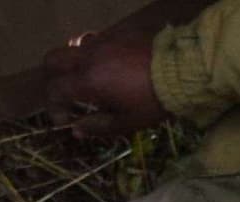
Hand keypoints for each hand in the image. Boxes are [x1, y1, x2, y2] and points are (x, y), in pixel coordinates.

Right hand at [43, 28, 165, 135]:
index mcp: (88, 81)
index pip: (54, 90)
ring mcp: (106, 40)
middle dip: (54, 76)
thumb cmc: (153, 100)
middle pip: (53, 59)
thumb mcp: (125, 122)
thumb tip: (76, 130)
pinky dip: (98, 53)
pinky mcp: (122, 32)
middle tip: (68, 92)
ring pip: (75, 46)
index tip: (67, 119)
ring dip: (76, 63)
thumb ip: (96, 127)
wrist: (185, 68)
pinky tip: (113, 65)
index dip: (54, 107)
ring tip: (91, 76)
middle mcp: (91, 57)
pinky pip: (99, 39)